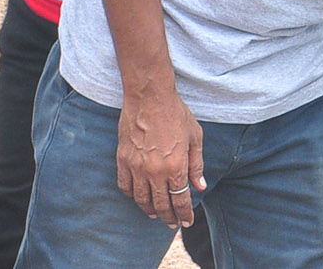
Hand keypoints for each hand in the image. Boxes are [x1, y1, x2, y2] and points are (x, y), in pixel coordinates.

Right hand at [117, 88, 205, 228]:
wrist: (150, 98)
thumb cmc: (176, 114)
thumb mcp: (195, 137)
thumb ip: (197, 164)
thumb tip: (199, 186)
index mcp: (176, 166)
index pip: (180, 199)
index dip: (184, 214)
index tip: (186, 222)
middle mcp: (155, 171)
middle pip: (161, 204)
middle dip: (169, 217)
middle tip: (172, 224)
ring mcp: (137, 167)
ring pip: (142, 199)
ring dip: (150, 210)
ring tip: (156, 215)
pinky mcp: (122, 160)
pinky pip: (125, 187)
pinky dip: (132, 196)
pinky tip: (138, 198)